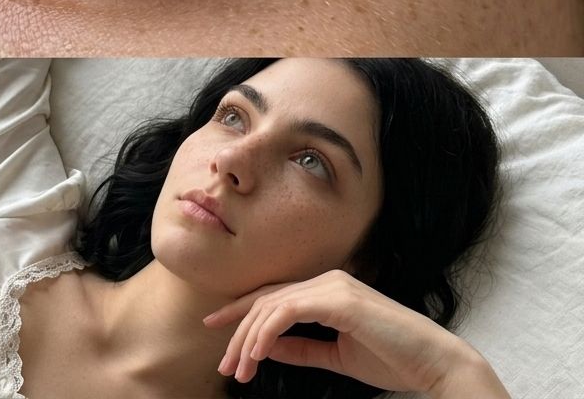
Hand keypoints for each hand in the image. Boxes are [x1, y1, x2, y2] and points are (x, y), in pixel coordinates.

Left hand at [203, 270, 508, 397]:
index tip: (215, 330)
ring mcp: (332, 286)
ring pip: (272, 306)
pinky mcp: (339, 299)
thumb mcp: (336, 355)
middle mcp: (326, 280)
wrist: (435, 363)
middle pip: (266, 300)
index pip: (273, 296)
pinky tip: (256, 356)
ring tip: (237, 370)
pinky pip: (288, 312)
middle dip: (238, 331)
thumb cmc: (392, 359)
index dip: (240, 311)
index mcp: (326, 289)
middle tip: (223, 365)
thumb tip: (263, 346)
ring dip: (248, 339)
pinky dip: (267, 333)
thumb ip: (301, 348)